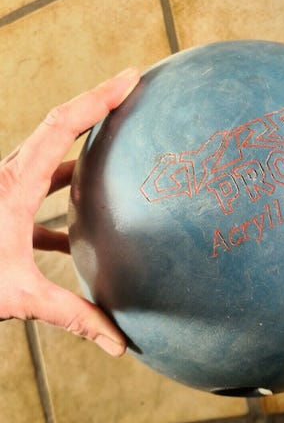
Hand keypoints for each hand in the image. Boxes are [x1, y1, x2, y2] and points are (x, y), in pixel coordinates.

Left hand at [0, 68, 140, 355]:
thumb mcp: (18, 296)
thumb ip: (73, 317)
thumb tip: (120, 345)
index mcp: (15, 184)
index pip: (62, 125)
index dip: (99, 98)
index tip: (131, 77)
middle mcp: (9, 176)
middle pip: (59, 127)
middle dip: (97, 106)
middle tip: (132, 91)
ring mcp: (5, 189)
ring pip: (50, 158)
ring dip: (83, 150)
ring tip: (118, 148)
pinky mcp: (3, 207)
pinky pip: (41, 188)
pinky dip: (66, 193)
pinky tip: (81, 225)